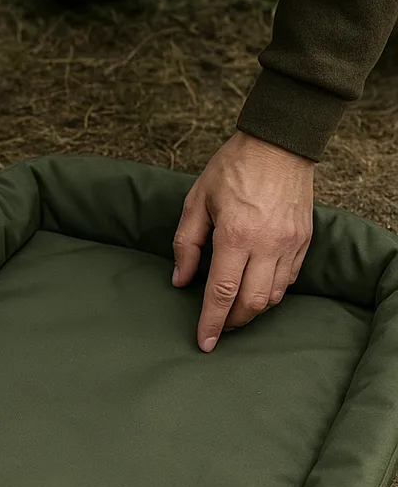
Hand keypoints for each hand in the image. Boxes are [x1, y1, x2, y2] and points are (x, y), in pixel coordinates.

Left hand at [171, 131, 313, 351]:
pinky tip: (257, 289)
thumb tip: (181, 280)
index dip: (211, 322)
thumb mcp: (196, 202)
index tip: (204, 343)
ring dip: (253, 310)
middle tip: (218, 327)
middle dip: (233, 322)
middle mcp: (267, 244)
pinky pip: (290, 279)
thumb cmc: (232, 168)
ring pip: (274, 295)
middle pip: (251, 302)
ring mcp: (290, 243)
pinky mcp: (305, 239)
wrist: (279, 143)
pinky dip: (272, 292)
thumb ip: (186, 244)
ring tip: (235, 311)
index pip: (222, 292)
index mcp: (236, 235)